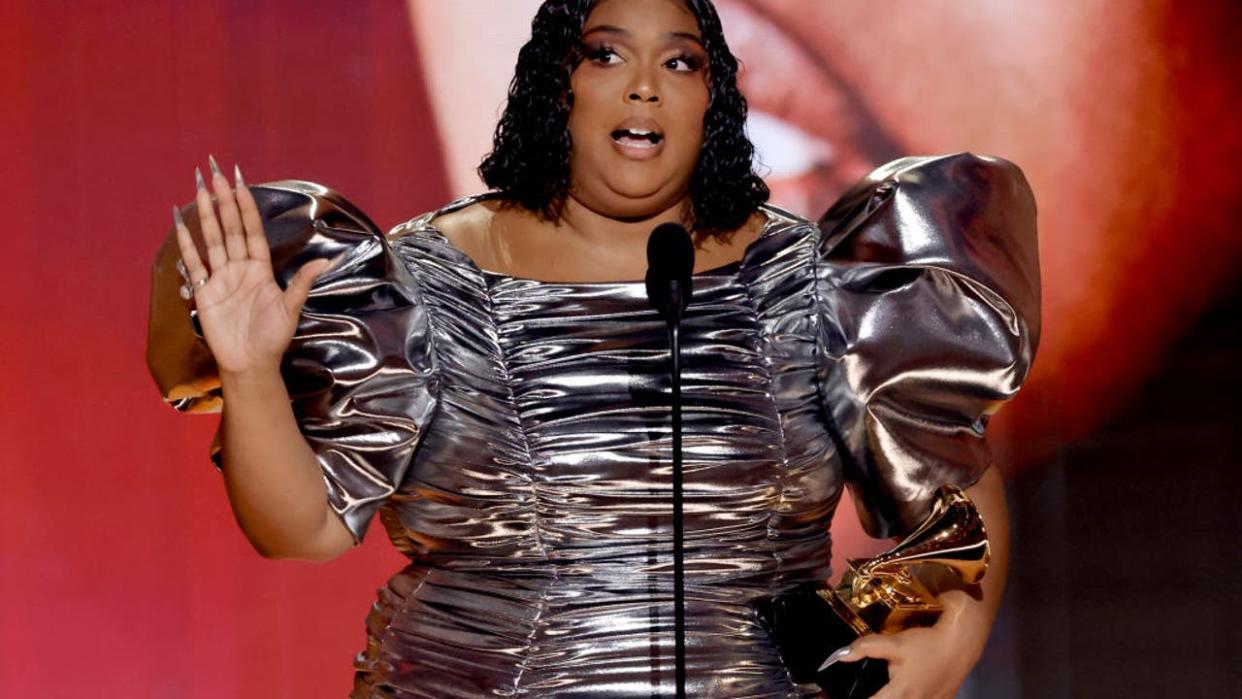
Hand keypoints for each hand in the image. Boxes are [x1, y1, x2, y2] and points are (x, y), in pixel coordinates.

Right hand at [174, 156, 333, 375]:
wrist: (251, 363)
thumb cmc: (273, 337)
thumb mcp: (291, 309)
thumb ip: (302, 282)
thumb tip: (324, 260)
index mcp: (260, 269)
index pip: (252, 231)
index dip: (246, 208)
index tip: (241, 184)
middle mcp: (239, 268)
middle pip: (230, 228)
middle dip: (224, 202)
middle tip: (215, 174)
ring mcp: (221, 278)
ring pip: (212, 239)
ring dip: (206, 215)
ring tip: (200, 189)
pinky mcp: (205, 291)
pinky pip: (195, 263)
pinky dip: (186, 244)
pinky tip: (180, 223)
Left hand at [835, 603, 980, 698]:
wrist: (962, 644)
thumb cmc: (926, 643)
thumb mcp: (895, 643)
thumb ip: (867, 648)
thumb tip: (840, 655)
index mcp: (899, 695)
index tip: (832, 698)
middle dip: (876, 697)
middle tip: (857, 690)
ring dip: (889, 695)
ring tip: (883, 689)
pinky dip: (902, 695)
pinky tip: (897, 690)